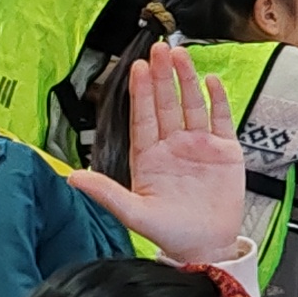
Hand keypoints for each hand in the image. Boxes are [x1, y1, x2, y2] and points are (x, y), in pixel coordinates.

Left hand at [66, 41, 242, 256]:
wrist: (207, 246)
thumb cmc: (170, 233)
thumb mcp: (134, 213)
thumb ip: (106, 192)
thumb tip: (72, 177)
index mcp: (150, 157)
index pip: (143, 117)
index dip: (140, 93)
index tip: (138, 69)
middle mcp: (173, 146)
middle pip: (166, 103)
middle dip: (162, 76)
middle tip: (160, 50)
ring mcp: (199, 146)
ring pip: (192, 105)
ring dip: (187, 81)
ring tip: (182, 57)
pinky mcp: (225, 151)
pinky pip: (220, 119)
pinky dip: (217, 100)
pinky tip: (211, 81)